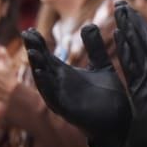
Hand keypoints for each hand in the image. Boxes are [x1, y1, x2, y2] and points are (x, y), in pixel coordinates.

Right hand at [23, 26, 132, 146]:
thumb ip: (95, 47)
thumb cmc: (108, 94)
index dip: (38, 43)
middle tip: (27, 34)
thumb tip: (89, 25)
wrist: (120, 121)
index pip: (47, 56)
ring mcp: (61, 98)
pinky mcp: (67, 111)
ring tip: (32, 52)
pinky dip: (47, 86)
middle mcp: (59, 85)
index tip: (30, 28)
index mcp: (65, 74)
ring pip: (44, 81)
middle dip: (34, 50)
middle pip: (42, 65)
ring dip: (37, 67)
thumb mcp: (101, 65)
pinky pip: (53, 98)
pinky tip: (41, 74)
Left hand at [114, 2, 146, 145]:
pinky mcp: (142, 87)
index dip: (143, 26)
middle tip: (121, 5)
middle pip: (145, 40)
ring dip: (127, 29)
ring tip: (117, 13)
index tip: (133, 13)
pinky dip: (126, 48)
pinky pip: (132, 64)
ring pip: (138, 48)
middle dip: (133, 21)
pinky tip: (118, 35)